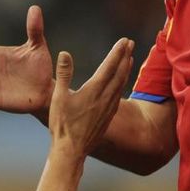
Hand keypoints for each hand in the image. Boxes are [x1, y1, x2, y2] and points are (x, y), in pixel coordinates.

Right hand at [49, 39, 133, 158]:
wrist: (71, 150)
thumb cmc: (62, 124)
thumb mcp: (58, 97)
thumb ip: (64, 74)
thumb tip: (65, 53)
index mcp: (93, 91)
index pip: (109, 66)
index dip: (117, 52)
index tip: (124, 40)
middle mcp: (104, 98)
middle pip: (119, 73)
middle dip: (125, 56)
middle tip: (131, 43)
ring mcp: (108, 108)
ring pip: (121, 84)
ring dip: (126, 68)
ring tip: (129, 58)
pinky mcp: (108, 116)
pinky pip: (119, 94)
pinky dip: (122, 83)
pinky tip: (121, 82)